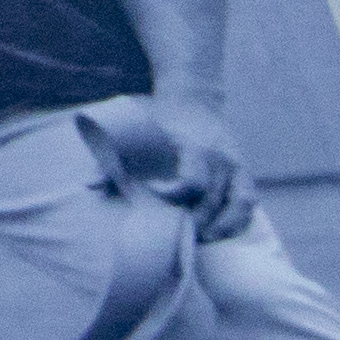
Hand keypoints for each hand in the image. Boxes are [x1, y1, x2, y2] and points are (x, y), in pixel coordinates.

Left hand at [93, 92, 254, 239]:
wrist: (193, 101)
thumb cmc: (158, 123)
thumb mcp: (136, 134)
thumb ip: (113, 161)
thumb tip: (90, 186)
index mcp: (191, 146)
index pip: (193, 181)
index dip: (178, 198)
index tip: (161, 204)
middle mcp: (217, 156)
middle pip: (212, 200)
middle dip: (197, 222)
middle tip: (181, 237)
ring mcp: (233, 165)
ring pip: (237, 204)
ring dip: (222, 227)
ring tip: (204, 238)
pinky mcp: (243, 172)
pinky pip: (249, 200)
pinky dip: (240, 219)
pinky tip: (223, 232)